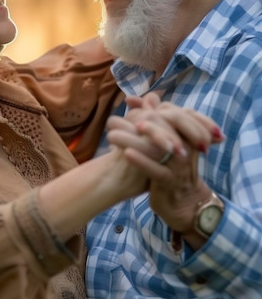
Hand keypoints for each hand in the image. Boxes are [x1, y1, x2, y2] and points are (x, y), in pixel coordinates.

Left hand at [107, 93, 223, 237]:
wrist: (180, 200)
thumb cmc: (168, 164)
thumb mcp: (161, 140)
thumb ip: (148, 117)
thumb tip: (131, 98)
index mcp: (186, 133)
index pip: (173, 113)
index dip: (150, 106)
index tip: (129, 102)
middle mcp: (185, 146)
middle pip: (169, 127)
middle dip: (148, 121)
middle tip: (128, 119)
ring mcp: (178, 164)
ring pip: (159, 148)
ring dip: (134, 140)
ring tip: (113, 136)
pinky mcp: (169, 181)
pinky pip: (156, 170)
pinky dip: (141, 161)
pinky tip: (125, 154)